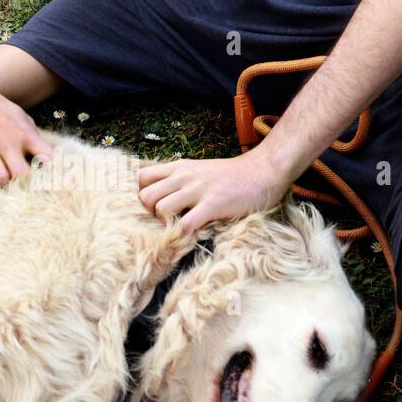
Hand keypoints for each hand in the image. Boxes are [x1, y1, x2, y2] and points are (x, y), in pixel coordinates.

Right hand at [0, 71, 55, 189]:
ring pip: (1, 179)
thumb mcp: (19, 116)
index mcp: (24, 135)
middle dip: (23, 183)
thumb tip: (48, 155)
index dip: (49, 170)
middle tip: (19, 187)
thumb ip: (33, 136)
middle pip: (23, 174)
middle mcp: (8, 144)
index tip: (46, 178)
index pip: (47, 158)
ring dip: (0, 185)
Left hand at [137, 149, 292, 235]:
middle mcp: (183, 176)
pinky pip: (186, 224)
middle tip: (163, 222)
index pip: (141, 177)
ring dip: (165, 223)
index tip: (147, 208)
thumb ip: (179, 179)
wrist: (263, 171)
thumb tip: (161, 195)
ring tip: (178, 227)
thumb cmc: (232, 175)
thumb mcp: (199, 169)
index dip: (138, 195)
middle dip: (149, 213)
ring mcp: (197, 190)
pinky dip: (185, 234)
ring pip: (160, 208)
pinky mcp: (213, 204)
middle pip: (144, 196)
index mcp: (179, 168)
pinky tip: (194, 234)